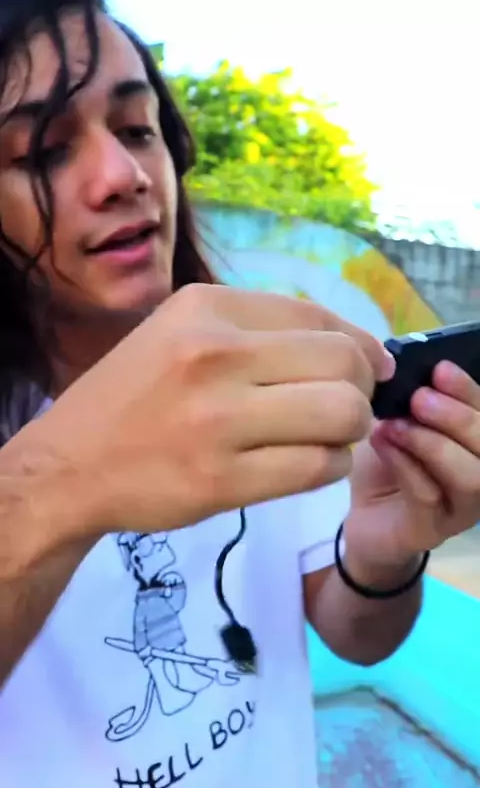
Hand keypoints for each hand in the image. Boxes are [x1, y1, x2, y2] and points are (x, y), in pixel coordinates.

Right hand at [26, 283, 392, 534]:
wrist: (68, 466)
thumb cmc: (132, 398)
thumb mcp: (179, 333)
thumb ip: (257, 331)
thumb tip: (354, 345)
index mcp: (205, 308)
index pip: (319, 317)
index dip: (362, 345)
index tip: (371, 367)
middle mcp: (214, 354)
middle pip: (343, 363)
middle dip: (362, 388)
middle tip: (347, 407)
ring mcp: (218, 419)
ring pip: (341, 414)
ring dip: (351, 430)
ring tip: (328, 437)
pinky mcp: (222, 479)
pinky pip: (317, 467)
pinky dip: (330, 466)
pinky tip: (308, 463)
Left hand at [346, 361, 479, 574]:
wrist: (364, 518)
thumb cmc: (389, 464)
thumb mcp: (400, 423)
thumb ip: (412, 400)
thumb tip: (405, 364)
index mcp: (476, 445)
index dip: (470, 392)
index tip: (440, 369)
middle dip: (457, 417)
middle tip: (419, 398)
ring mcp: (463, 508)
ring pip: (471, 477)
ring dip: (433, 444)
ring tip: (395, 425)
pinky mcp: (433, 529)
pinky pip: (429, 496)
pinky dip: (404, 464)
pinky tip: (381, 443)